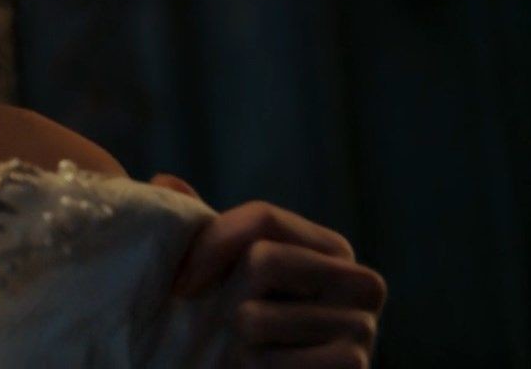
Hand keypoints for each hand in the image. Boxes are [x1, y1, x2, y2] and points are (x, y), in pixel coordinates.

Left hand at [149, 175, 387, 367]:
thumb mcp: (229, 273)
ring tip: (253, 349)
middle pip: (263, 259)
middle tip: (230, 322)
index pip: (263, 218)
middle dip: (228, 296)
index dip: (209, 244)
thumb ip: (204, 229)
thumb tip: (165, 180)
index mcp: (334, 249)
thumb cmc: (249, 325)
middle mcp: (363, 282)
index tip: (180, 282)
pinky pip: (268, 362)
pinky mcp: (353, 368)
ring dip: (238, 340)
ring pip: (255, 316)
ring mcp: (365, 329)